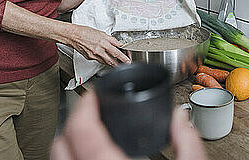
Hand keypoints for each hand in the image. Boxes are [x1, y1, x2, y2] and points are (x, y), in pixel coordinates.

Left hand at [51, 92, 207, 159]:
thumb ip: (187, 144)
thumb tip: (179, 119)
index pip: (81, 129)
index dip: (84, 104)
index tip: (93, 94)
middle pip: (61, 145)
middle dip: (72, 122)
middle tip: (89, 111)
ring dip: (68, 142)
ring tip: (87, 131)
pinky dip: (72, 158)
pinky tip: (89, 154)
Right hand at [71, 25, 130, 65]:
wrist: (74, 35)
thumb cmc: (85, 32)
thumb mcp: (101, 33)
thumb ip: (110, 39)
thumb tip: (117, 44)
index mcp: (104, 41)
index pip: (117, 50)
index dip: (124, 55)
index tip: (128, 58)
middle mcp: (100, 49)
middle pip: (113, 59)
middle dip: (121, 62)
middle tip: (126, 64)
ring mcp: (95, 54)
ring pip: (107, 62)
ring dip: (113, 63)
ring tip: (118, 64)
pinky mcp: (90, 58)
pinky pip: (99, 61)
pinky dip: (104, 61)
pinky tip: (106, 60)